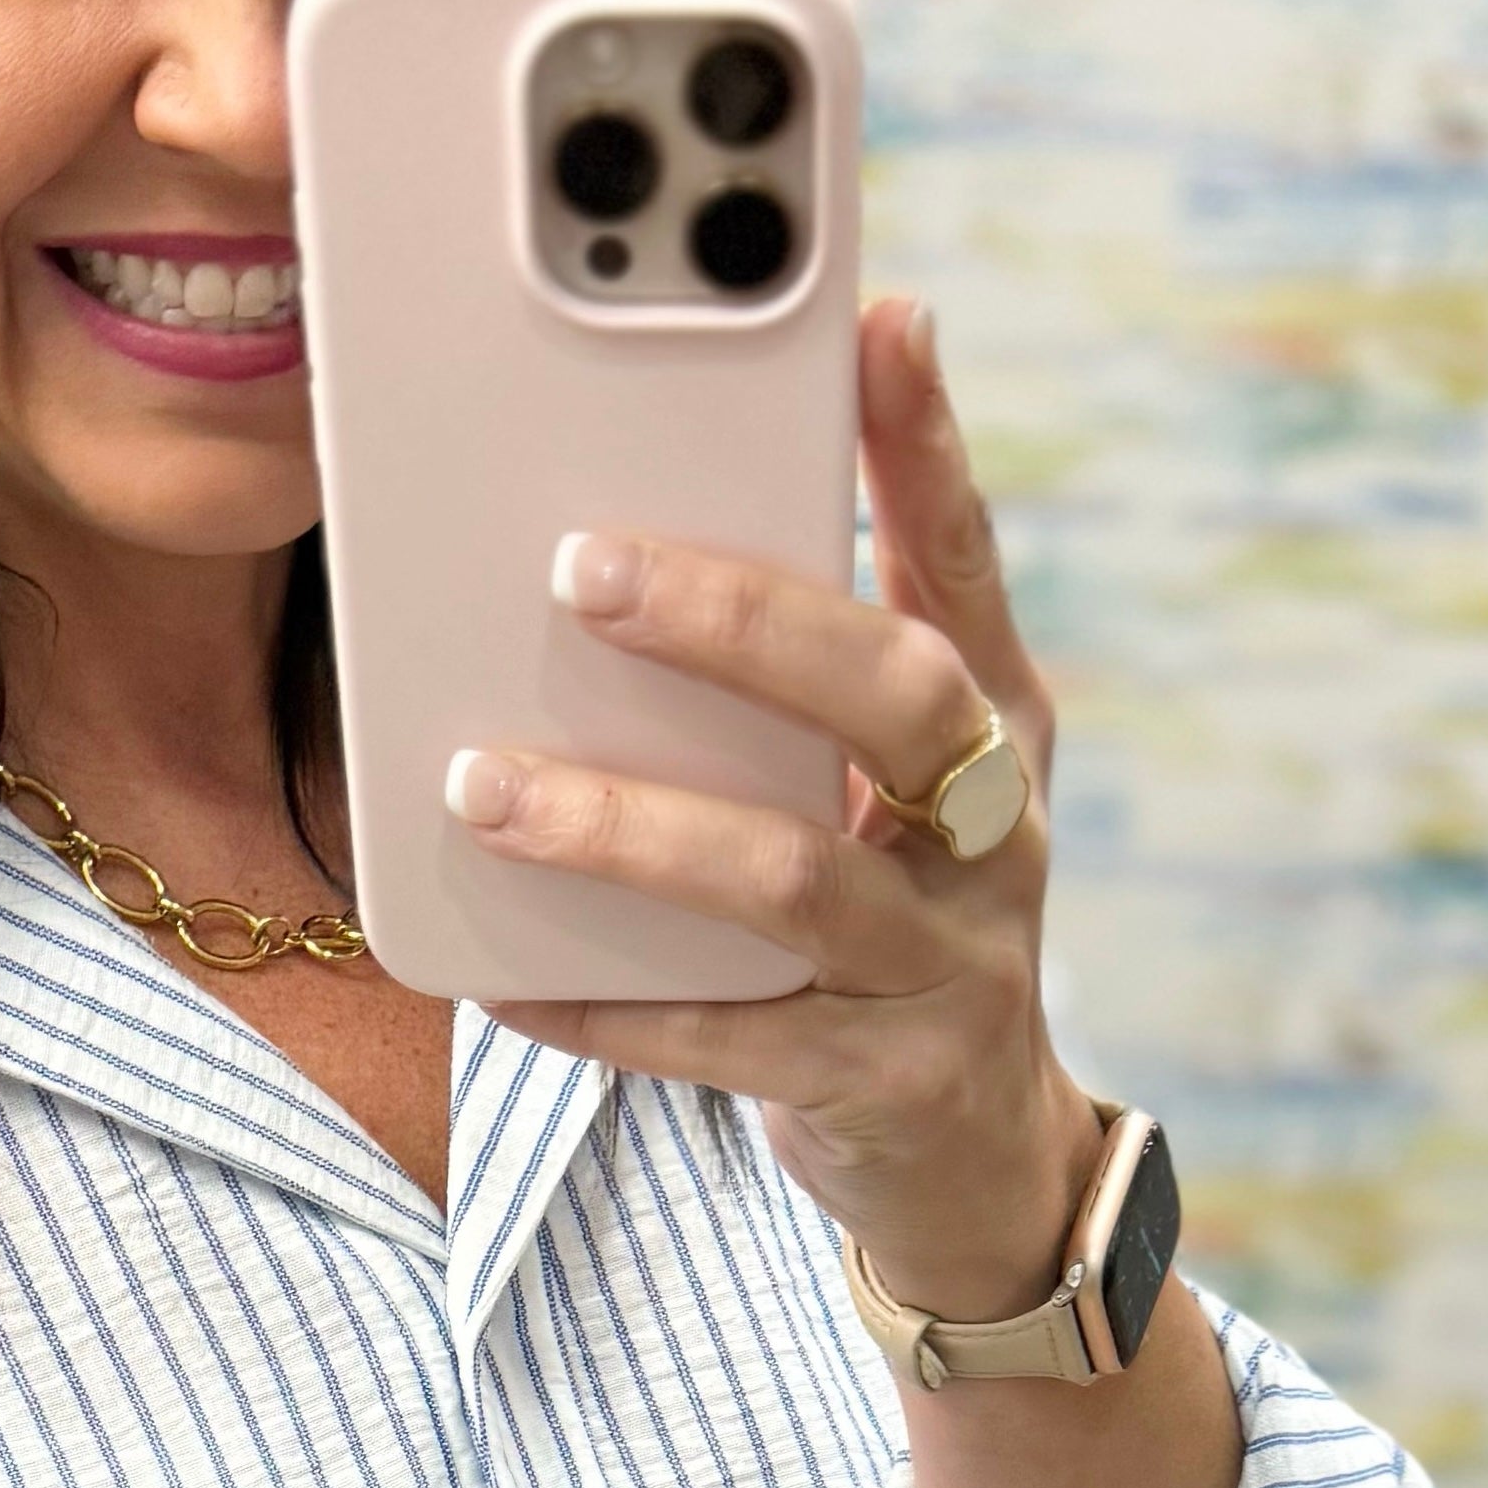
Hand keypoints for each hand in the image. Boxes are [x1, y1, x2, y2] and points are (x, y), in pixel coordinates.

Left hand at [455, 293, 1102, 1323]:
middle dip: (744, 623)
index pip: (970, 567)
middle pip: (900, 699)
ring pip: (791, 880)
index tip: (878, 324)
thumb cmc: (895, 927)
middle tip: (586, 567)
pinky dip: (600, 1007)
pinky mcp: (875, 1086)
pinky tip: (494, 975)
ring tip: (486, 785)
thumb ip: (813, 675)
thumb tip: (654, 521)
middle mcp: (998, 837)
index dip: (931, 448)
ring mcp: (946, 967)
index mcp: (1002, 730)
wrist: (977, 1163)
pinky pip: (721, 1041)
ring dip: (629, 828)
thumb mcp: (893, 791)